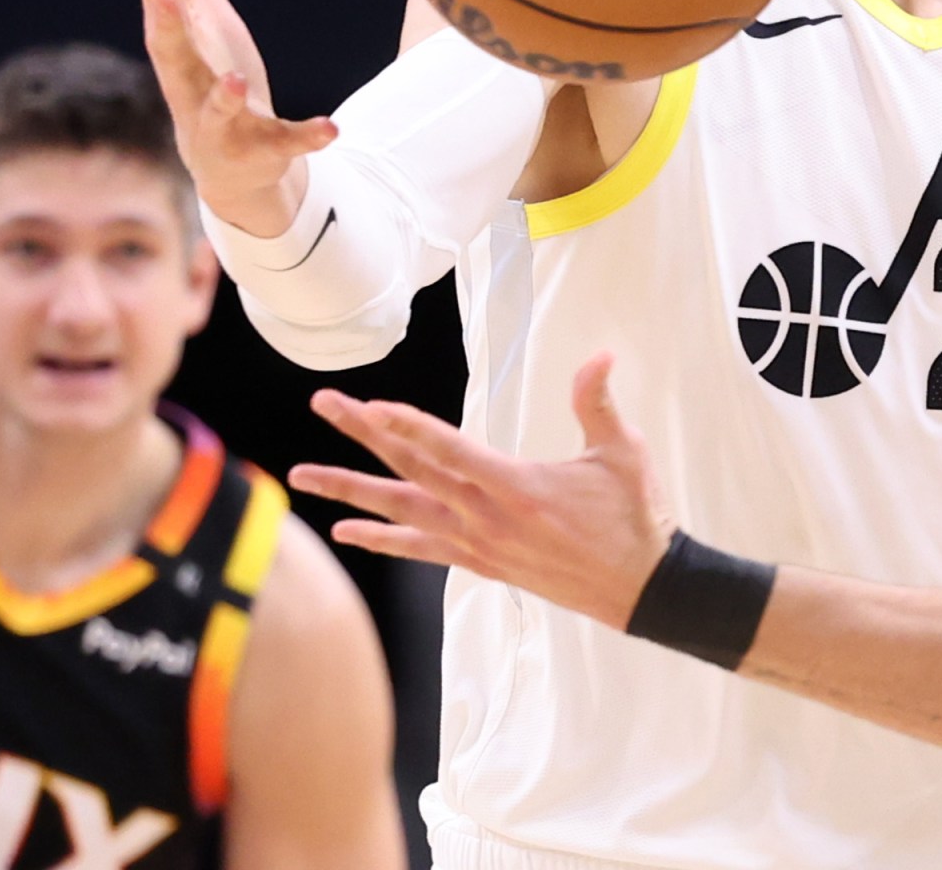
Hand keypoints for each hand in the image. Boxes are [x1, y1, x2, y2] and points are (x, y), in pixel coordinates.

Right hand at [129, 0, 333, 235]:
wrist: (229, 166)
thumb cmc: (207, 71)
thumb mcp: (201, 9)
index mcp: (178, 44)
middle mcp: (190, 82)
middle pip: (171, 53)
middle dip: (165, 24)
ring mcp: (222, 122)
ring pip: (217, 109)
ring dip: (224, 96)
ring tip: (235, 79)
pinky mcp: (261, 150)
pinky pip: (285, 143)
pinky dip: (306, 137)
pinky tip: (331, 127)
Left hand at [291, 352, 673, 627]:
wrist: (638, 587)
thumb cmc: (632, 516)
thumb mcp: (623, 452)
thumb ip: (598, 402)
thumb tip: (601, 354)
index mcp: (517, 485)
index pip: (449, 450)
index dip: (408, 426)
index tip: (370, 405)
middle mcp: (486, 516)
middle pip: (410, 471)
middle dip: (363, 436)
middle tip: (324, 405)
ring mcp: (478, 543)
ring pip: (402, 512)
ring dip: (350, 491)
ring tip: (302, 475)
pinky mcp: (480, 563)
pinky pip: (419, 549)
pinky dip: (381, 539)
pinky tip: (346, 530)